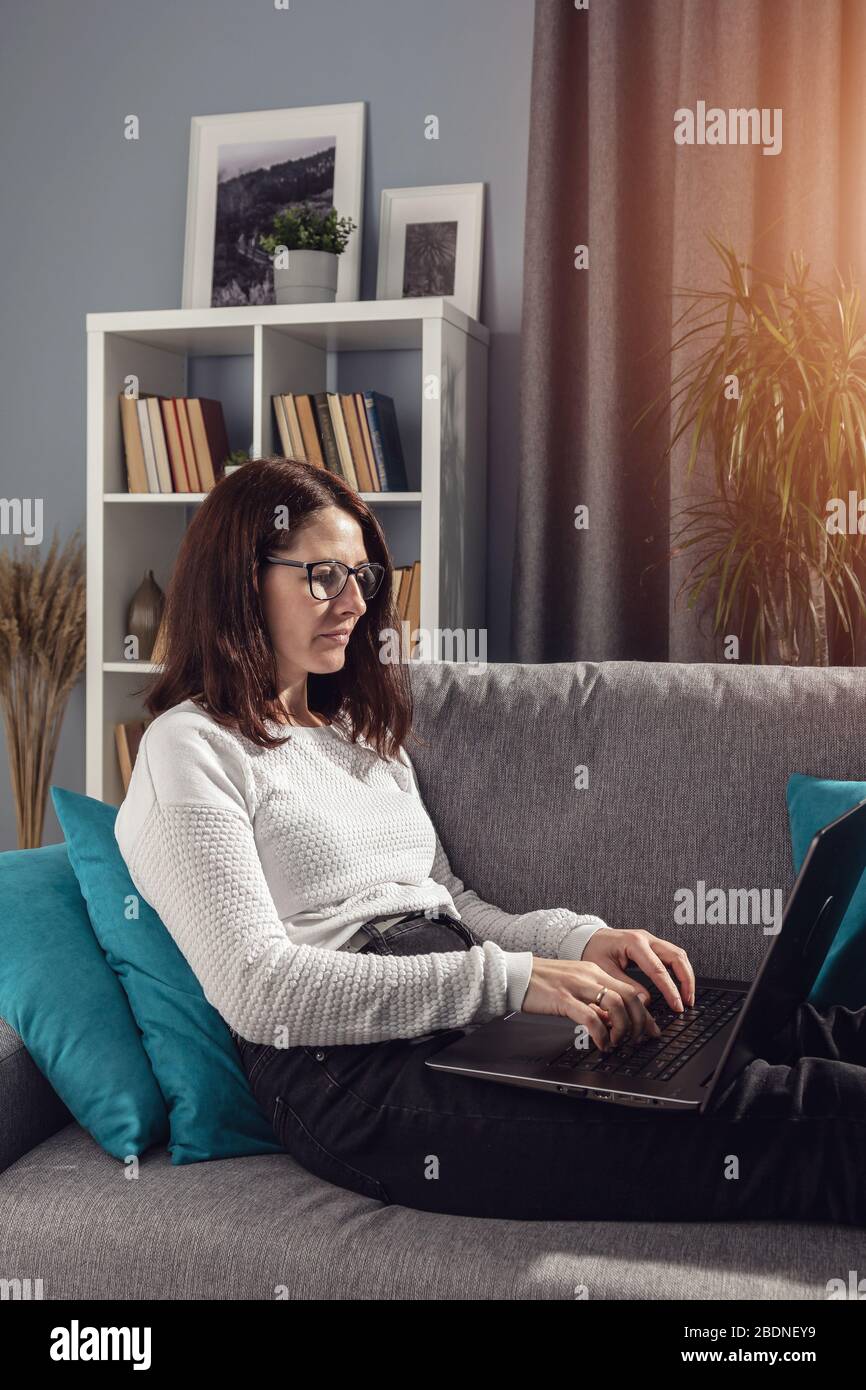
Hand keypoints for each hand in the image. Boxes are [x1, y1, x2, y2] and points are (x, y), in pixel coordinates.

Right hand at [521, 957, 663, 1050]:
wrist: (514, 974)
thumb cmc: (540, 983)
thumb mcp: (573, 989)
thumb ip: (592, 1002)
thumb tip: (610, 1022)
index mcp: (594, 972)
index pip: (630, 990)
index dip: (645, 1013)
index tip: (650, 1030)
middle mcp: (590, 976)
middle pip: (630, 997)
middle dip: (641, 1022)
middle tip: (638, 1040)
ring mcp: (577, 986)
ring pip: (616, 1005)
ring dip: (623, 1029)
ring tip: (617, 1043)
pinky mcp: (563, 998)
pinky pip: (590, 1017)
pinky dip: (601, 1034)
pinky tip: (601, 1044)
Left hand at [581, 927, 695, 1013]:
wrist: (587, 938)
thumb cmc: (593, 951)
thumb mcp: (605, 971)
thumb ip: (626, 986)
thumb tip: (646, 1002)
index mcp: (634, 943)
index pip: (659, 969)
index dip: (670, 990)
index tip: (677, 1005)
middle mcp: (646, 938)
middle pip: (677, 957)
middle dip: (686, 981)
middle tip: (688, 1002)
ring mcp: (650, 940)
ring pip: (678, 955)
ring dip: (686, 976)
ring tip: (687, 997)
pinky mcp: (652, 945)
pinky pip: (672, 956)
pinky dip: (680, 970)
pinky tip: (680, 985)